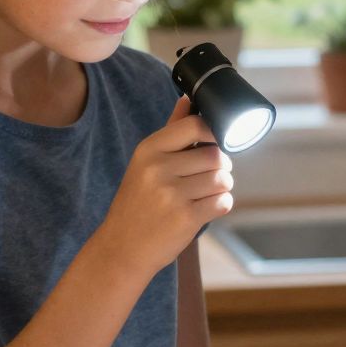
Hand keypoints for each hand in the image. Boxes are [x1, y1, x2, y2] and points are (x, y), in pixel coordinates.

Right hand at [98, 97, 233, 282]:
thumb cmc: (137, 203)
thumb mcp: (145, 163)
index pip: (196, 126)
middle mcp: (159, 168)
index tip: (212, 146)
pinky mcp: (186, 217)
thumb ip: (171, 132)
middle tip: (207, 178)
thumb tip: (188, 99)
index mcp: (149, 149)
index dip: (213, 135)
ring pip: (223, 179)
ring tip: (205, 194)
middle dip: (220, 167)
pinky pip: (223, 202)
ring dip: (222, 188)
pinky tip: (205, 209)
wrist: (122, 248)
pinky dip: (221, 205)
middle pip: (216, 155)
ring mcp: (172, 194)